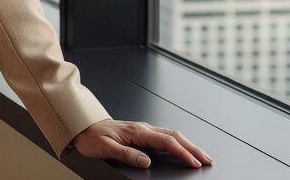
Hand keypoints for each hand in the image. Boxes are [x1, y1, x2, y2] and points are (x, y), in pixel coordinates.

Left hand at [72, 118, 212, 168]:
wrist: (82, 127)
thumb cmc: (91, 137)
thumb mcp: (106, 148)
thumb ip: (127, 154)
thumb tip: (146, 161)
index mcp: (137, 131)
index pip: (166, 142)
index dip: (182, 152)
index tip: (194, 162)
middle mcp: (142, 128)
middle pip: (174, 135)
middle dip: (193, 147)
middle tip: (207, 159)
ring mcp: (142, 129)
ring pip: (171, 134)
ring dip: (188, 144)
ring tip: (200, 155)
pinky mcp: (141, 133)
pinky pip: (164, 136)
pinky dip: (178, 142)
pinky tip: (182, 148)